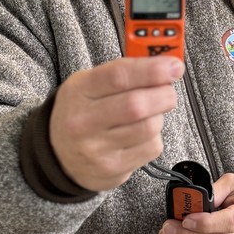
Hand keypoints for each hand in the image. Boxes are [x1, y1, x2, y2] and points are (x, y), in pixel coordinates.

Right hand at [49, 57, 183, 191]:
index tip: (174, 66)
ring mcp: (96, 150)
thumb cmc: (82, 111)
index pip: (119, 76)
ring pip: (149, 127)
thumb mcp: (90, 83)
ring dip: (159, 116)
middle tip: (169, 91)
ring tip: (150, 113)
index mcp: (78, 92)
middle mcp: (83, 122)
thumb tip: (166, 63)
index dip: (152, 70)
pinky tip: (141, 134)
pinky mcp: (112, 170)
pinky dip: (154, 137)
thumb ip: (124, 70)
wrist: (59, 155)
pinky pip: (151, 148)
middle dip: (163, 95)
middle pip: (136, 105)